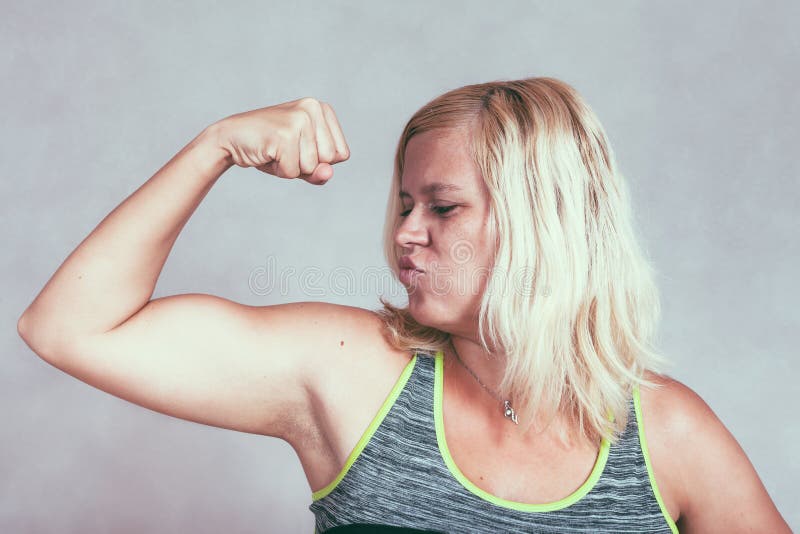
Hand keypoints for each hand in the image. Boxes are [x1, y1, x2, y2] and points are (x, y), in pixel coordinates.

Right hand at [212, 97, 349, 184]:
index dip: (321, 162)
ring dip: (292, 168)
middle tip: (284, 150)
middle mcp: (313, 108)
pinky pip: (293, 171)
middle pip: (329, 160)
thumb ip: (320, 171)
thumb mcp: (301, 163)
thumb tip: (327, 173)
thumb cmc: (270, 149)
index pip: (342, 154)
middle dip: (306, 165)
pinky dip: (280, 171)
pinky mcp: (284, 134)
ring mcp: (299, 119)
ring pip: (312, 167)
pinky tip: (267, 153)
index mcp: (322, 109)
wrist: (230, 138)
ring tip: (275, 151)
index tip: (299, 148)